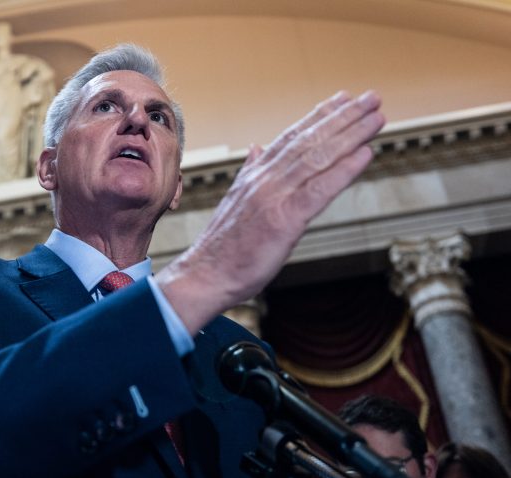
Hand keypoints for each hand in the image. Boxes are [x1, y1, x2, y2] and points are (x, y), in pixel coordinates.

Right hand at [157, 90, 384, 333]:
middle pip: (309, 141)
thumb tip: (256, 149)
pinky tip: (365, 154)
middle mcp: (265, 180)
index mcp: (255, 176)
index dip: (319, 116)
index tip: (343, 99)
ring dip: (350, 135)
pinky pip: (319, 190)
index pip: (291, 138)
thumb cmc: (224, 247)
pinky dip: (343, 170)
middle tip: (371, 98)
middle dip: (343, 117)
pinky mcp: (284, 221)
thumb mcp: (236, 202)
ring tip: (376, 117)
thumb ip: (251, 173)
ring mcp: (273, 198)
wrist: (205, 275)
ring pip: (317, 158)